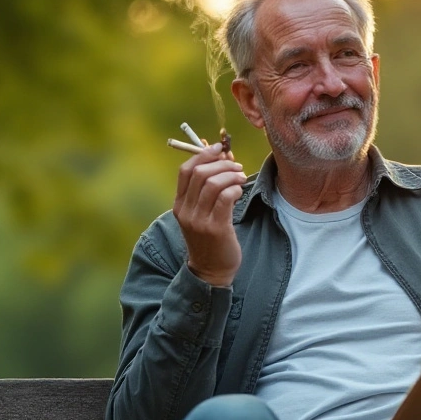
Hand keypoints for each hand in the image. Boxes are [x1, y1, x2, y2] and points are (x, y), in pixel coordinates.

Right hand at [174, 142, 245, 286]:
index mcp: (179, 205)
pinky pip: (225, 198)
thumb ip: (206, 192)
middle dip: (221, 163)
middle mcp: (186, 211)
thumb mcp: (200, 215)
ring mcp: (199, 220)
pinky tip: (240, 191)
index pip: (185, 171)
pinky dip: (234, 189)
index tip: (219, 148)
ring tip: (241, 176)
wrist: (210, 271)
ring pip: (213, 184)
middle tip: (235, 165)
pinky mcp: (215, 228)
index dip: (202, 155)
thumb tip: (222, 160)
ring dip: (231, 175)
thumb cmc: (210, 239)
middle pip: (200, 174)